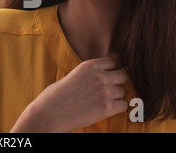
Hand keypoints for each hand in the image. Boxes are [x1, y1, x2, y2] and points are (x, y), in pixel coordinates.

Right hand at [10, 57, 127, 132]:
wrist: (51, 112)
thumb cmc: (55, 96)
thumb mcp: (71, 76)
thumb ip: (87, 75)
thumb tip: (95, 79)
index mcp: (89, 66)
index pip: (111, 62)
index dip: (109, 71)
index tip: (105, 77)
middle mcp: (99, 76)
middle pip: (122, 76)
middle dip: (116, 84)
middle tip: (107, 91)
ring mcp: (105, 91)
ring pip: (122, 92)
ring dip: (116, 97)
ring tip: (103, 102)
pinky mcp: (107, 107)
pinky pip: (123, 105)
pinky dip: (117, 109)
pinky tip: (106, 110)